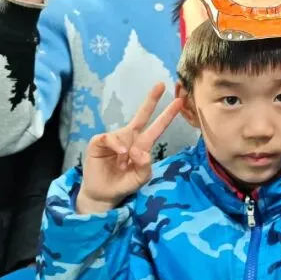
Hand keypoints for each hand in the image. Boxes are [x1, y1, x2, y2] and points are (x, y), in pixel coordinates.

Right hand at [76, 83, 182, 213]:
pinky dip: (116, 145)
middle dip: (152, 100)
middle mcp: (130, 137)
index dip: (168, 115)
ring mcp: (115, 139)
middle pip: (142, 114)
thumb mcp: (140, 178)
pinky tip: (120, 154)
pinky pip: (110, 138)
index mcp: (143, 144)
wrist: (104, 194)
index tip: (180, 102)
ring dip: (127, 151)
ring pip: (125, 133)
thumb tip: (140, 152)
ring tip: (123, 166)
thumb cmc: (124, 183)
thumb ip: (145, 167)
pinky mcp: (99, 142)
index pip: (157, 126)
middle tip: (161, 85)